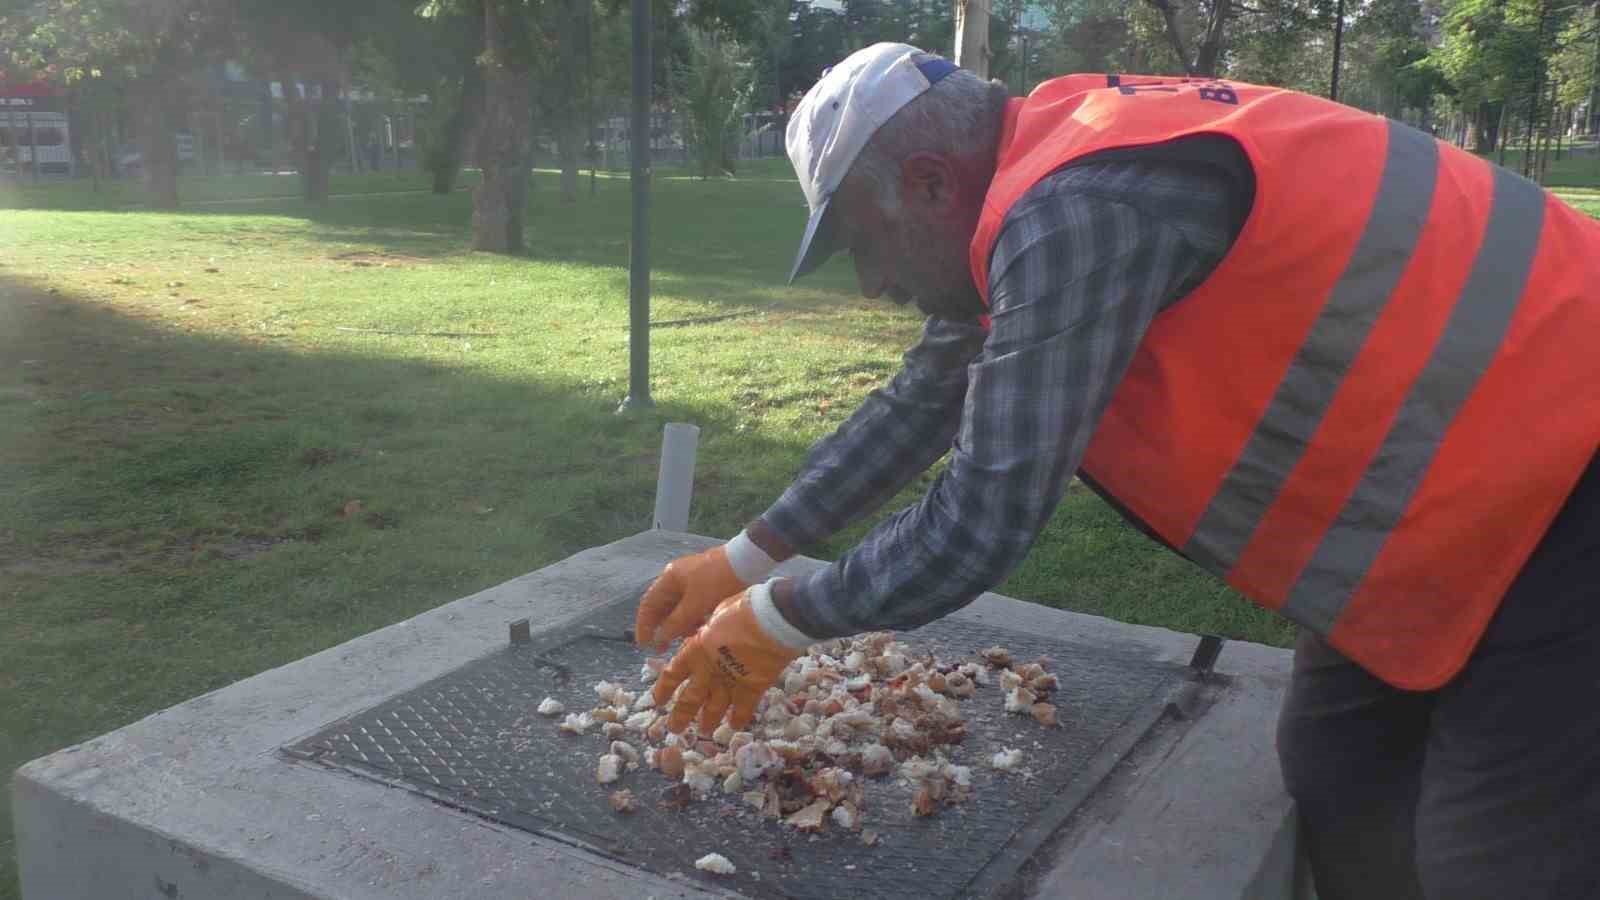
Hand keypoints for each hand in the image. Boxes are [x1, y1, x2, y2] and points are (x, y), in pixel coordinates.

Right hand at [633, 546, 747, 651]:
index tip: (644, 645)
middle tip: (663, 649)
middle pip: (663, 607)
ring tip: (685, 639)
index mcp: (669, 578)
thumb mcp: (695, 604)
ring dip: (679, 625)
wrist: (748, 563)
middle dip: (663, 628)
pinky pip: (693, 607)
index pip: (648, 604)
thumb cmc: (717, 582)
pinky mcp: (707, 587)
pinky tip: (699, 629)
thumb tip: (659, 638)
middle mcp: (677, 579)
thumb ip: (675, 623)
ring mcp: (693, 582)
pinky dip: (693, 619)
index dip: (644, 625)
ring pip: (679, 609)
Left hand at [652, 590, 804, 732]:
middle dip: (680, 715)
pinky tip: (735, 726)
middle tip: (674, 729)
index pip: (672, 674)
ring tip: (703, 730)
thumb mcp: (717, 614)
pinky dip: (739, 718)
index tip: (657, 701)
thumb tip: (708, 633)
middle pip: (689, 698)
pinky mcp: (753, 688)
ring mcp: (730, 682)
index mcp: (696, 650)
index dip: (663, 689)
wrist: (771, 619)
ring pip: (714, 708)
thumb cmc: (743, 609)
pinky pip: (744, 708)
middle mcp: (709, 671)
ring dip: (707, 720)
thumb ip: (710, 631)